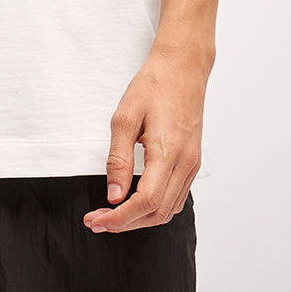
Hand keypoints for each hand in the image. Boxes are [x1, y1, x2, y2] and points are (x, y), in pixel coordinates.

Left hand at [83, 44, 207, 233]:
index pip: (146, 202)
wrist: (183, 67)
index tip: (97, 220)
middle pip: (157, 213)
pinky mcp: (193, 161)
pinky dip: (155, 208)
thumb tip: (114, 196)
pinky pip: (176, 197)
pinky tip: (136, 202)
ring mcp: (192, 164)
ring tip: (112, 214)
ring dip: (140, 219)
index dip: (119, 218)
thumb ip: (118, 159)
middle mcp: (185, 163)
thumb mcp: (125, 117)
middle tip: (97, 220)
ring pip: (169, 210)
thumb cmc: (153, 86)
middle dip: (125, 223)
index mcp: (167, 152)